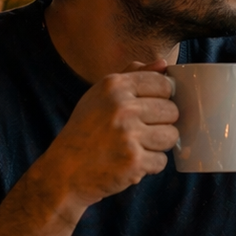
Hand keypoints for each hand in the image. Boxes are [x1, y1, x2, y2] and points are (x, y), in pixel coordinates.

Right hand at [33, 59, 178, 210]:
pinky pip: (162, 160)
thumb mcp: (100, 95)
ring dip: (159, 145)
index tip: (148, 109)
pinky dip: (150, 166)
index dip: (162, 98)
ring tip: (138, 147)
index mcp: (114, 85)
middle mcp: (122, 107)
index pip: (163, 83)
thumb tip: (164, 64)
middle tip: (140, 132)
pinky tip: (132, 162)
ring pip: (171, 136)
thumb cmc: (86, 131)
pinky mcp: (133, 161)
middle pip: (172, 111)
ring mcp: (128, 135)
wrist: (64, 172)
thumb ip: (132, 76)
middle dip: (161, 123)